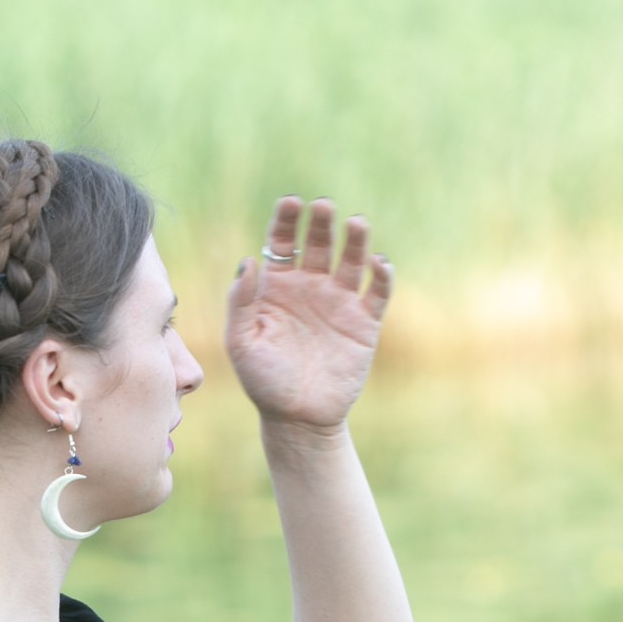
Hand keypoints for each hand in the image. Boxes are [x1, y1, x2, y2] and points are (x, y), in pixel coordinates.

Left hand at [224, 196, 393, 429]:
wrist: (298, 419)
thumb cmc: (263, 382)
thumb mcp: (241, 342)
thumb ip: (240, 302)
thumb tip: (247, 261)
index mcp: (278, 286)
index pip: (282, 241)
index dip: (286, 219)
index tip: (291, 202)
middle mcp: (310, 286)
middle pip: (319, 242)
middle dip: (322, 222)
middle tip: (324, 207)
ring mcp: (339, 302)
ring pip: (351, 259)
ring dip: (355, 239)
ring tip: (355, 223)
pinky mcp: (365, 322)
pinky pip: (377, 291)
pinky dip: (381, 274)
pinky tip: (377, 262)